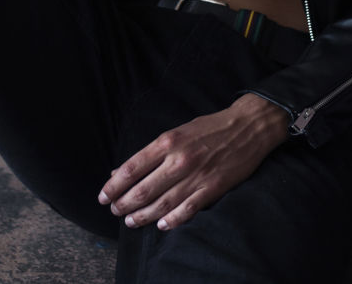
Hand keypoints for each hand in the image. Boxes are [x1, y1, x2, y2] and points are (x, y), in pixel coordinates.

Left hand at [98, 92, 288, 230]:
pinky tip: (161, 226)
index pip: (132, 168)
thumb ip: (151, 152)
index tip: (103, 196)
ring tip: (130, 221)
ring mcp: (196, 175)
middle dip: (124, 204)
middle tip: (115, 211)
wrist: (248, 126)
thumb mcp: (177, 131)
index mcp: (168, 141)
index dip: (113, 185)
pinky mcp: (212, 188)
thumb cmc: (210, 127)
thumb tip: (121, 170)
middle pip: (142, 190)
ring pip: (161, 204)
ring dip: (142, 216)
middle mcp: (178, 159)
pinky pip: (187, 210)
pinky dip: (171, 221)